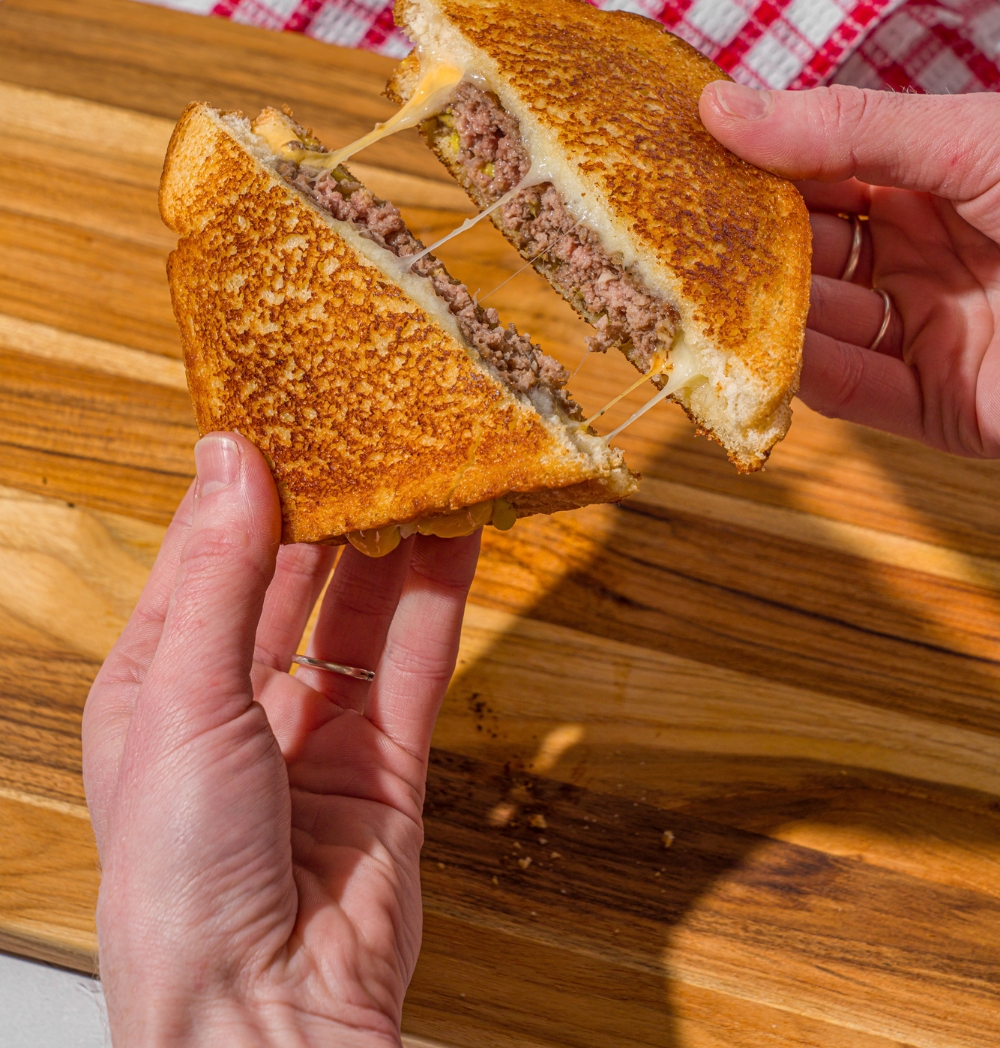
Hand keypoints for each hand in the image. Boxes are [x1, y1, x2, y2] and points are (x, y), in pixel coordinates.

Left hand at [83, 432, 479, 1046]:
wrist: (263, 1021)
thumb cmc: (179, 886)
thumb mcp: (180, 704)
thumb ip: (220, 577)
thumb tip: (230, 458)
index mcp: (153, 685)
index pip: (202, 552)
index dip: (242, 480)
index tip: (280, 407)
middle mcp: (231, 702)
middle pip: (287, 573)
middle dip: (325, 501)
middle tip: (364, 423)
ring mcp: (312, 733)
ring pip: (360, 608)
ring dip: (390, 537)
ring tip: (421, 459)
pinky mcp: (386, 763)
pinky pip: (416, 658)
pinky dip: (441, 594)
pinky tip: (458, 533)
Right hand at [699, 81, 999, 456]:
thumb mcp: (971, 141)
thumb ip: (844, 128)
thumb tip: (718, 104)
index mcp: (935, 173)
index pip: (816, 165)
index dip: (747, 158)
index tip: (669, 151)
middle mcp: (925, 250)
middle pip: (805, 246)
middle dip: (735, 241)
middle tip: (654, 233)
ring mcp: (932, 328)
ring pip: (817, 322)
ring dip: (755, 312)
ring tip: (684, 297)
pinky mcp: (944, 407)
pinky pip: (855, 392)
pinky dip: (803, 378)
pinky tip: (753, 357)